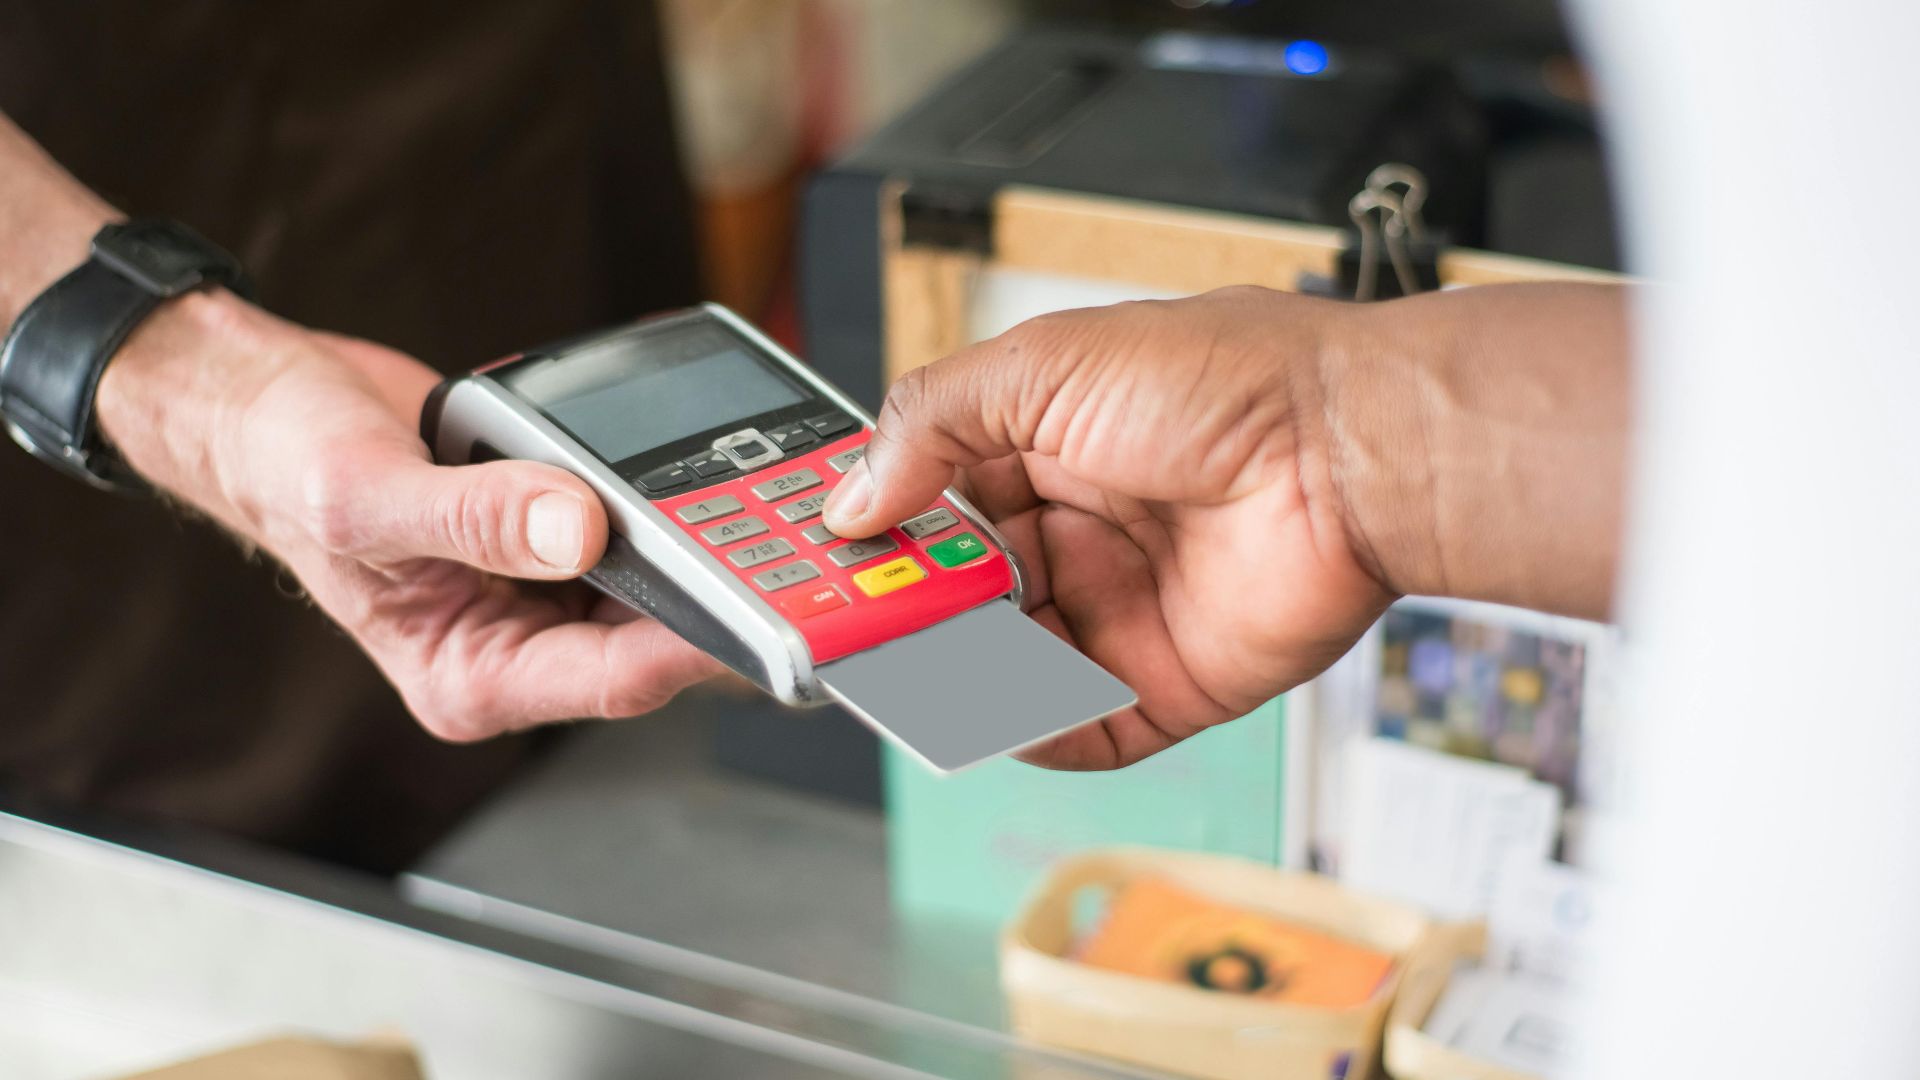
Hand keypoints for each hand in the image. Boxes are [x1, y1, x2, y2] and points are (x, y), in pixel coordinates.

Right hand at [96, 290, 721, 739]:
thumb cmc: (289, 469)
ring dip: (703, 550)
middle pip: (649, 637)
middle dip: (716, 599)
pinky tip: (706, 475)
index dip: (687, 649)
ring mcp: (544, 591)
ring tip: (768, 512)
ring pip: (653, 583)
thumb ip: (475, 518)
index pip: (606, 680)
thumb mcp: (368, 496)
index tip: (753, 612)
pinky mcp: (561, 537)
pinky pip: (633, 529)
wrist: (277, 409)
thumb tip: (576, 528)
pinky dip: (667, 505)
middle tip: (793, 555)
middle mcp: (518, 645)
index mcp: (471, 675)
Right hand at [824, 287, 1394, 768]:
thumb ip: (932, 422)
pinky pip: (1081, 730)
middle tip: (853, 629)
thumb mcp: (1044, 366)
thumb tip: (851, 495)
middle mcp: (1079, 530)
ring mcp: (1121, 610)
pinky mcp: (1169, 683)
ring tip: (913, 672)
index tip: (824, 559)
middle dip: (906, 612)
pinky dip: (1032, 734)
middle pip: (959, 592)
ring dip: (954, 675)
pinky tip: (995, 717)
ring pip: (1005, 665)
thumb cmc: (1224, 383)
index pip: (931, 503)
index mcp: (1044, 448)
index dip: (876, 532)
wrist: (1350, 451)